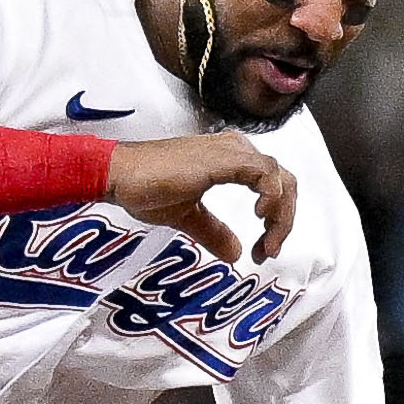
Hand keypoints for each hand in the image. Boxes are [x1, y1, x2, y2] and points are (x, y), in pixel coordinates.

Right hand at [105, 131, 295, 266]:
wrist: (120, 175)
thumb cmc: (144, 187)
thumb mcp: (188, 217)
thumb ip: (214, 231)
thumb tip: (235, 253)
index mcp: (229, 159)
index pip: (272, 183)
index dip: (277, 218)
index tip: (264, 248)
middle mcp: (234, 150)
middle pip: (283, 180)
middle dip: (284, 219)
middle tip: (270, 249)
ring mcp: (230, 152)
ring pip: (279, 177)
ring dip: (280, 214)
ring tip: (266, 241)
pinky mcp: (224, 158)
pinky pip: (265, 174)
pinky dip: (271, 196)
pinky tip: (259, 216)